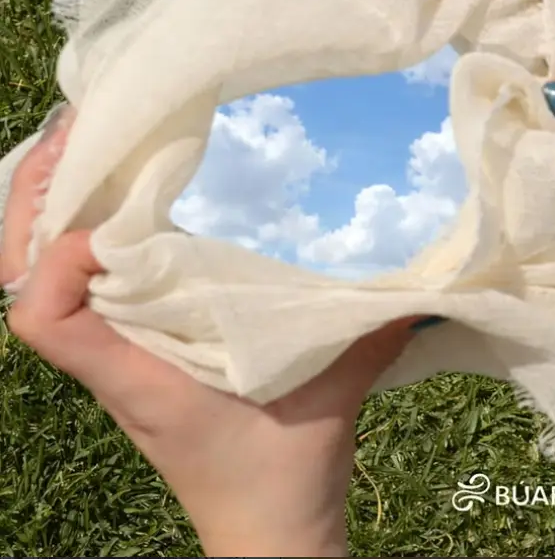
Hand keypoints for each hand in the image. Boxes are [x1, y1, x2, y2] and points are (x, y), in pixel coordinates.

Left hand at [0, 106, 416, 556]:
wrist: (266, 526)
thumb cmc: (282, 472)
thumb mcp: (326, 398)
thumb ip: (369, 334)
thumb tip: (417, 279)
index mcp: (135, 375)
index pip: (46, 319)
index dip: (59, 261)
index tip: (108, 226)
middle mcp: (112, 359)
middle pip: (26, 277)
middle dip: (38, 200)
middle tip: (73, 132)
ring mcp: (115, 353)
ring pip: (49, 277)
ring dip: (54, 213)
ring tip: (86, 149)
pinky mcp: (132, 348)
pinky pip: (84, 286)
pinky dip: (82, 240)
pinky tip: (115, 204)